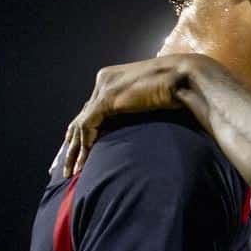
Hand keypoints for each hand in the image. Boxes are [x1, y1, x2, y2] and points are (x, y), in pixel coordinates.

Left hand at [61, 53, 229, 177]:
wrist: (185, 78)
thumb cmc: (176, 90)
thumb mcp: (149, 102)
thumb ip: (135, 111)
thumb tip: (129, 131)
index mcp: (113, 79)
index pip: (92, 109)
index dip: (83, 132)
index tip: (78, 150)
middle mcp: (104, 81)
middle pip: (82, 117)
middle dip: (73, 143)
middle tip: (66, 165)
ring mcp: (104, 88)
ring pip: (81, 124)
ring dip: (75, 150)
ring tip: (71, 172)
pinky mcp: (108, 98)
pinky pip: (88, 126)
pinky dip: (84, 146)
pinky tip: (82, 163)